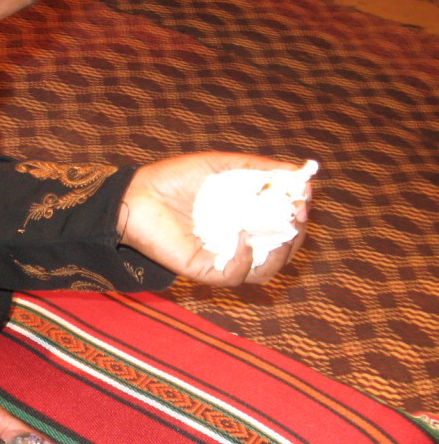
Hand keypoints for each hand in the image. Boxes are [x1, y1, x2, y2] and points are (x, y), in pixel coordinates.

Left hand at [119, 152, 309, 285]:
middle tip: (297, 215)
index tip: (304, 200)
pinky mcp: (202, 270)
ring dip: (278, 253)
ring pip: (263, 273)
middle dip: (296, 237)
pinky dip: (244, 259)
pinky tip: (243, 235)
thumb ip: (261, 169)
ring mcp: (220, 259)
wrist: (138, 192)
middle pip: (280, 255)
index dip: (299, 219)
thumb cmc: (177, 178)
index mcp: (245, 222)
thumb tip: (301, 173)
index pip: (283, 231)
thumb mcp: (225, 166)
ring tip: (279, 228)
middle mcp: (235, 244)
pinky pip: (233, 276)